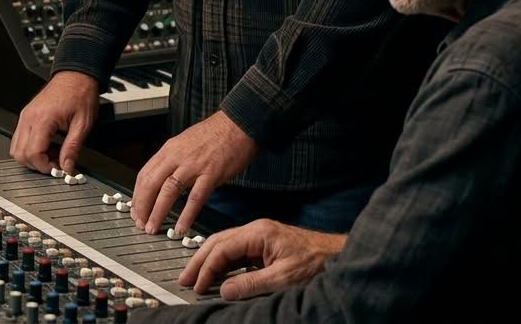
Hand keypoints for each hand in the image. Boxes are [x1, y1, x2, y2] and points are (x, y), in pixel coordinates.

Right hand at [9, 71, 99, 175]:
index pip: (33, 153)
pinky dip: (31, 147)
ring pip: (16, 148)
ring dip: (33, 157)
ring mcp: (26, 116)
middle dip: (37, 164)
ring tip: (53, 153)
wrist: (76, 75)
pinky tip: (49, 144)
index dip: (44, 166)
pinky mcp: (27, 115)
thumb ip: (73, 148)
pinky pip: (20, 138)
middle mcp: (29, 117)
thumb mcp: (83, 123)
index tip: (57, 169)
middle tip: (56, 163)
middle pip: (20, 154)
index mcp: (43, 119)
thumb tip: (67, 167)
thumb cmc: (80, 93)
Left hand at [131, 111, 257, 235]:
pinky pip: (195, 198)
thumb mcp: (185, 142)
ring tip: (154, 228)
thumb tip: (163, 178)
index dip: (137, 195)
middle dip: (142, 206)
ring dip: (158, 212)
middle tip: (141, 223)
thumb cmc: (214, 133)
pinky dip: (186, 215)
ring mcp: (193, 165)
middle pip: (151, 183)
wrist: (237, 123)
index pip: (145, 174)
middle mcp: (177, 156)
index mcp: (170, 149)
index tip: (136, 210)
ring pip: (168, 191)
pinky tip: (182, 227)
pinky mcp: (211, 174)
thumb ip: (173, 159)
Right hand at [178, 218, 345, 298]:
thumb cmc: (315, 263)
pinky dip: (223, 265)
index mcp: (258, 233)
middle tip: (185, 280)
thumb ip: (251, 284)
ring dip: (209, 262)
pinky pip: (237, 253)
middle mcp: (255, 231)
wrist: (335, 256)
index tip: (196, 284)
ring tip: (195, 279)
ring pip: (225, 246)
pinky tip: (216, 276)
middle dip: (200, 261)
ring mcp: (259, 237)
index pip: (223, 247)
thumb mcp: (283, 278)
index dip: (207, 267)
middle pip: (219, 242)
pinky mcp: (264, 246)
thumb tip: (224, 290)